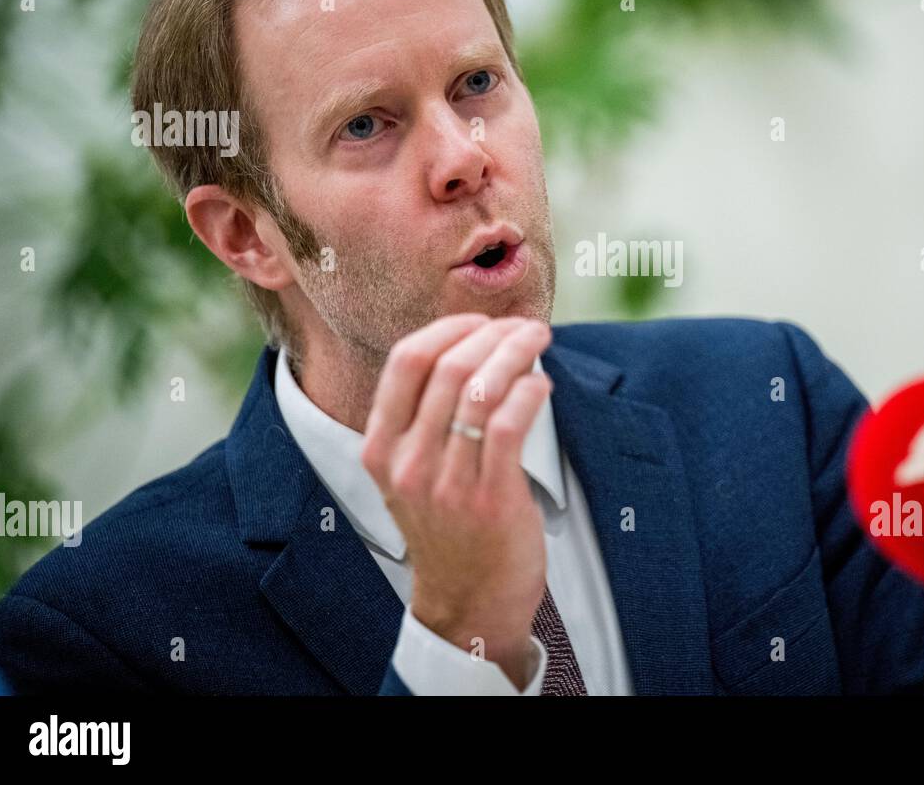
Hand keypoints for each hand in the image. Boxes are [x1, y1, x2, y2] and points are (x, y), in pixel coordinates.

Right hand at [360, 313, 553, 688]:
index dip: (448, 329)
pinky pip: (509, 424)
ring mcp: (446, 483)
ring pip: (481, 389)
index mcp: (381, 449)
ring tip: (539, 342)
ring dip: (518, 353)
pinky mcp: (489, 498)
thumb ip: (426, 420)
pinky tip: (542, 384)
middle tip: (525, 327)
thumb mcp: (413, 475)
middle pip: (449, 367)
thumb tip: (471, 349)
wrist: (468, 602)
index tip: (481, 321)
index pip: (406, 362)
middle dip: (494, 334)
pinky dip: (530, 391)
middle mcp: (407, 463)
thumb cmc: (450, 529)